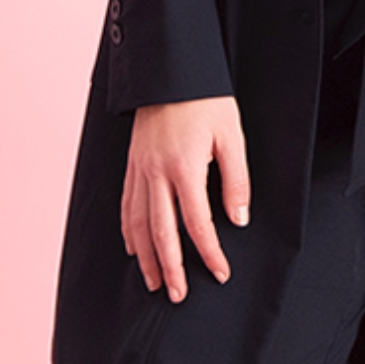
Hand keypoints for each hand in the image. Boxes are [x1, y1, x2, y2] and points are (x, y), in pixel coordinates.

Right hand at [121, 96, 250, 301]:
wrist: (170, 68)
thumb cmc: (206, 99)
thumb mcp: (232, 136)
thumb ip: (237, 180)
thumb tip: (238, 220)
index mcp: (184, 167)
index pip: (197, 223)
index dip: (210, 253)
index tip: (220, 274)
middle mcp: (155, 172)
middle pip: (161, 232)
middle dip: (170, 268)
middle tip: (177, 296)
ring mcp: (139, 169)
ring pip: (138, 223)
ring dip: (146, 257)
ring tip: (154, 283)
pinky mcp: (131, 163)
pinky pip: (126, 204)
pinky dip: (129, 231)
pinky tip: (134, 249)